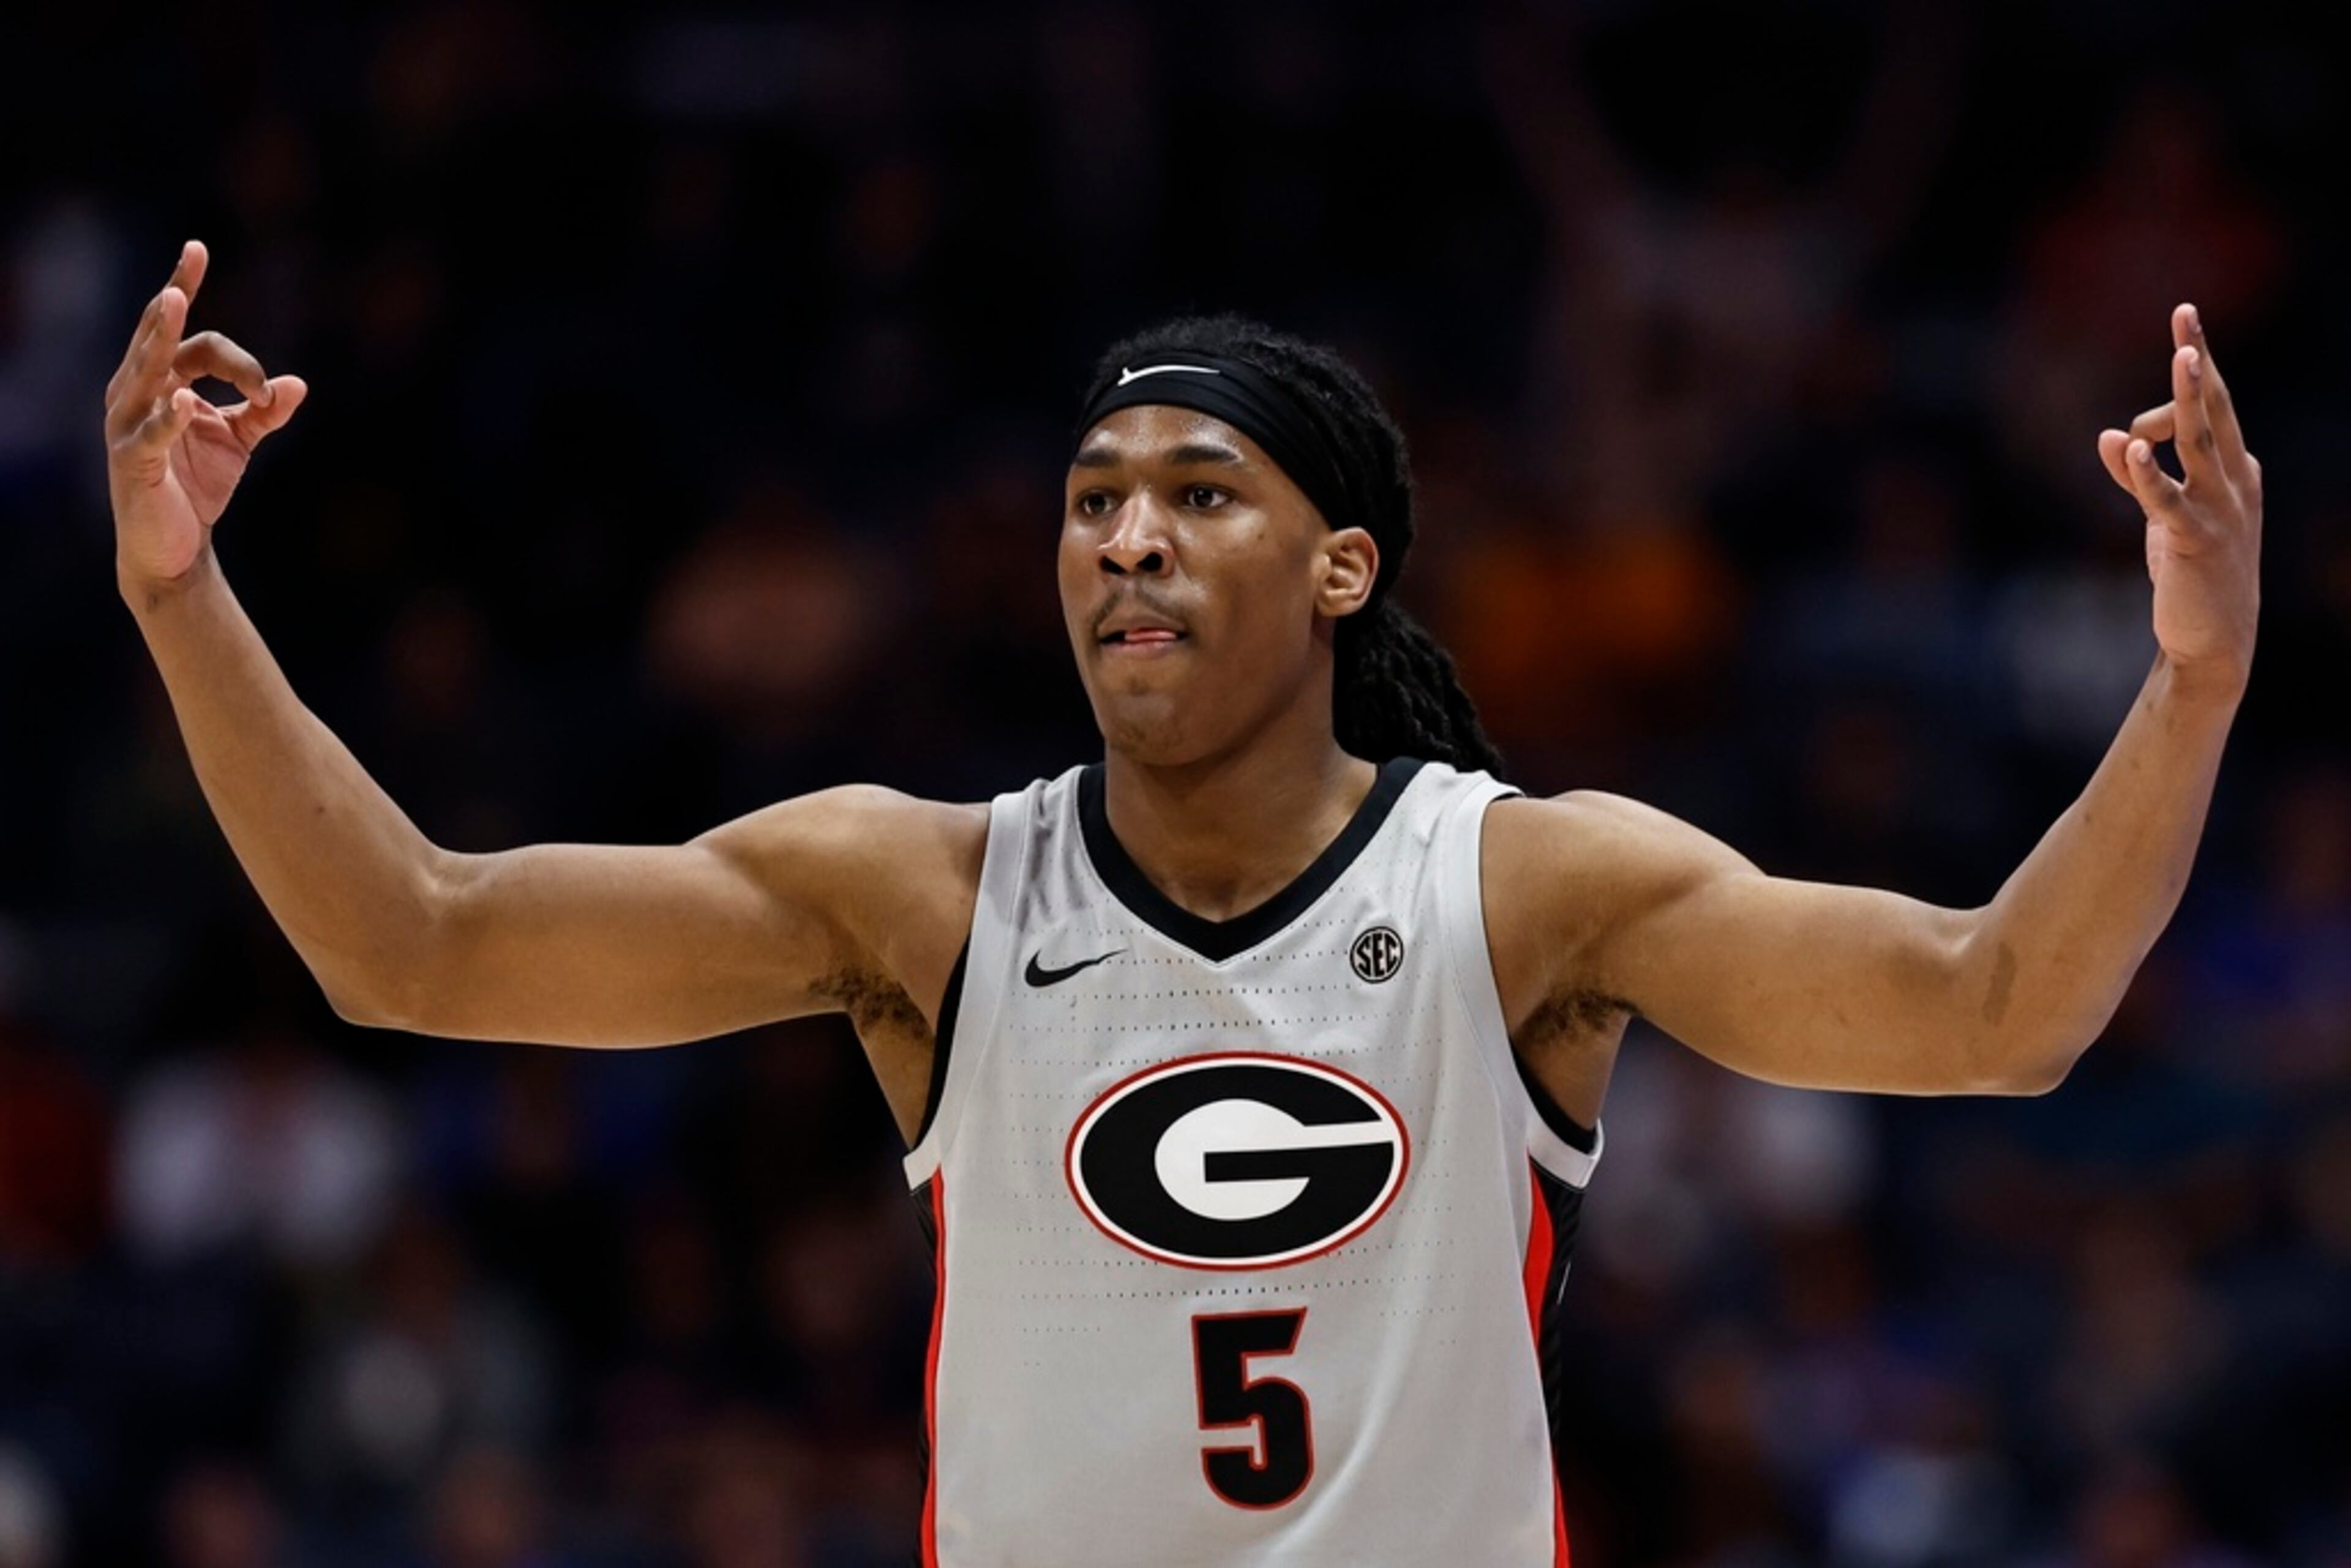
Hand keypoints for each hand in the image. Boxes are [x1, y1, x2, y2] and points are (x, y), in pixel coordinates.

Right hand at [104, 240, 307, 587]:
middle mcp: (137, 393)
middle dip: (175, 298)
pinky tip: (184, 401)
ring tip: (175, 302)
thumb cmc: (198, 483)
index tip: (264, 382)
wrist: (176, 544)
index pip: (192, 343)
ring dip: (161, 338)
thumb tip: (299, 383)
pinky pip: (150, 433)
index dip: (236, 357)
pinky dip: (168, 416)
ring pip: (146, 372)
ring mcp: (129, 424)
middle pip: (163, 338)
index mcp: (162, 382)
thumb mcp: (237, 440)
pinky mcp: (132, 461)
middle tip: (192, 259)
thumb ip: (264, 410)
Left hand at [2096, 304, 2260, 693]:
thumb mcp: (2166, 516)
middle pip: (2215, 408)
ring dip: (2188, 398)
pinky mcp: (2192, 541)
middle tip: (2186, 314)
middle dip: (2199, 360)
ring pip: (2200, 442)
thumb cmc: (2195, 571)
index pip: (2213, 410)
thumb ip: (2137, 477)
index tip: (2176, 339)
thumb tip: (2109, 437)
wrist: (2215, 641)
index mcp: (2237, 470)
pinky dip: (2145, 473)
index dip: (2190, 373)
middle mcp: (2236, 481)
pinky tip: (2127, 448)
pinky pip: (2167, 499)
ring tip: (2181, 357)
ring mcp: (2219, 510)